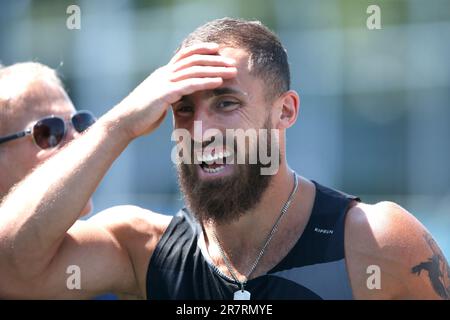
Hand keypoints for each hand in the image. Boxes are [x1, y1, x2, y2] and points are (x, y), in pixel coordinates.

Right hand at [113, 43, 236, 138]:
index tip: (217, 49)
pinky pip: (189, 85)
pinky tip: (219, 82)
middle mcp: (164, 73)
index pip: (185, 55)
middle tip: (232, 62)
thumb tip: (181, 95)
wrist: (124, 122)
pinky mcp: (165, 93)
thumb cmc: (142, 114)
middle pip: (193, 60)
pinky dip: (206, 82)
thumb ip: (170, 93)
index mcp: (163, 73)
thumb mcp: (159, 99)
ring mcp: (164, 82)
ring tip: (232, 71)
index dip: (201, 49)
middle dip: (215, 59)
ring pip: (194, 70)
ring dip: (215, 69)